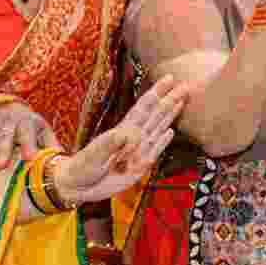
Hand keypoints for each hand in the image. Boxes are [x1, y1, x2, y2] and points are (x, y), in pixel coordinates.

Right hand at [0, 102, 60, 189]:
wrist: (2, 106)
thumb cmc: (27, 124)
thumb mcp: (41, 128)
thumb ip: (50, 143)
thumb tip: (62, 162)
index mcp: (24, 122)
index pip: (26, 131)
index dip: (28, 143)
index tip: (30, 157)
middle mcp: (5, 125)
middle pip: (2, 138)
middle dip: (1, 152)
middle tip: (0, 166)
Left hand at [55, 76, 187, 204]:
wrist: (79, 186)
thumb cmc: (82, 167)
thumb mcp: (93, 155)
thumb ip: (109, 144)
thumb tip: (128, 135)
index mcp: (123, 130)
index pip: (144, 107)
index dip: (156, 92)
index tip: (169, 78)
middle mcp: (133, 137)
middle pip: (155, 114)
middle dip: (170, 100)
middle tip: (186, 86)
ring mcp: (138, 151)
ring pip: (158, 129)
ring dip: (170, 115)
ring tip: (182, 101)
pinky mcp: (140, 166)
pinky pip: (155, 150)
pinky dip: (164, 141)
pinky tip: (171, 131)